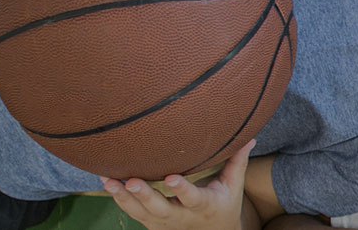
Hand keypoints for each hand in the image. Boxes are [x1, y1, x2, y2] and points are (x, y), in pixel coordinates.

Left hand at [101, 140, 255, 229]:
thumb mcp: (233, 186)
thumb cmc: (224, 205)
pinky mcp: (151, 224)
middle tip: (131, 182)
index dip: (182, 190)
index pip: (193, 198)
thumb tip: (250, 137)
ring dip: (123, 197)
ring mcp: (164, 223)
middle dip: (145, 196)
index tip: (171, 178)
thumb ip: (237, 162)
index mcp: (205, 206)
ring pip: (141, 213)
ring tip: (109, 180)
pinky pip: (132, 212)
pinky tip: (108, 183)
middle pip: (161, 209)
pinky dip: (119, 199)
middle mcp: (182, 217)